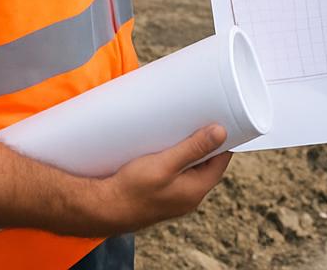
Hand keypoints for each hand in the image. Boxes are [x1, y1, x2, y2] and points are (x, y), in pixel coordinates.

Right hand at [93, 124, 231, 233]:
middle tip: (200, 117)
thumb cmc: (133, 188)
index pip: (221, 160)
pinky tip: (167, 146)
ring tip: (184, 127)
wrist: (102, 209)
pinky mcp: (162, 194)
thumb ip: (193, 148)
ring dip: (190, 149)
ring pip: (191, 168)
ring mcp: (175, 197)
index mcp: (196, 190)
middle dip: (206, 142)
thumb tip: (221, 132)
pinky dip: (177, 158)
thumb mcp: (165, 163)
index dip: (223, 139)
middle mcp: (189, 196)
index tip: (220, 118)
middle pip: (207, 163)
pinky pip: (177, 173)